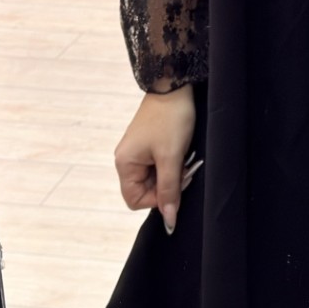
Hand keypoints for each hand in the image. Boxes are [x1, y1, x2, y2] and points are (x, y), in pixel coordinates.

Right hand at [114, 85, 195, 235]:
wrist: (174, 87)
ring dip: (171, 174)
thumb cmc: (171, 120)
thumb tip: (169, 220)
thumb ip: (169, 191)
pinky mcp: (148, 145)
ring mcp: (137, 152)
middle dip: (167, 185)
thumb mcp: (172, 158)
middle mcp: (126, 160)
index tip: (176, 185)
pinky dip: (171, 164)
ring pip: (155, 178)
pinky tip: (181, 152)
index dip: (157, 200)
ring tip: (183, 158)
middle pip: (146, 190)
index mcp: (125, 164)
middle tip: (184, 169)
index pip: (135, 201)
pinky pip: (158, 165)